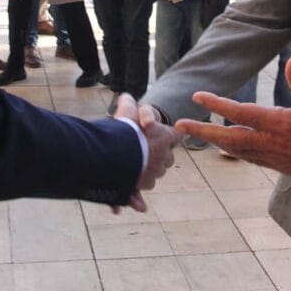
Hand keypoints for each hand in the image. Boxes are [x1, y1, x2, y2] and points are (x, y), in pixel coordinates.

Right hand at [113, 95, 177, 211]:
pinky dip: (138, 194)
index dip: (168, 136)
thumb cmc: (123, 130)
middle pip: (168, 157)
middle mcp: (164, 155)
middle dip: (158, 156)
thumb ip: (127, 104)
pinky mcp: (145, 183)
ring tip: (135, 166)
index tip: (162, 136)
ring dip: (148, 170)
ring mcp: (156, 171)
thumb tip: (125, 97)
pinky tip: (131, 194)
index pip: (175, 136)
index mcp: (164, 136)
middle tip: (146, 151)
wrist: (115, 154)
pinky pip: (144, 187)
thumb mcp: (125, 112)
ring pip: (156, 172)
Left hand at [174, 57, 290, 180]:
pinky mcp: (277, 166)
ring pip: (235, 150)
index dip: (217, 105)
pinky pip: (248, 158)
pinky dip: (232, 150)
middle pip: (228, 138)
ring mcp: (272, 157)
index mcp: (279, 124)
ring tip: (196, 134)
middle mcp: (270, 142)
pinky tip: (227, 146)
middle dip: (202, 131)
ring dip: (213, 141)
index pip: (240, 113)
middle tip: (179, 125)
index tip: (197, 97)